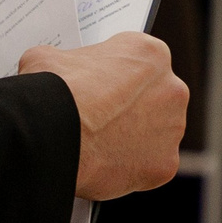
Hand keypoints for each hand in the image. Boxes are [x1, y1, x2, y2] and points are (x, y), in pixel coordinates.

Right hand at [17, 32, 187, 198]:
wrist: (55, 133)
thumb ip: (65, 60)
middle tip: (103, 119)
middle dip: (133, 109)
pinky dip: (133, 168)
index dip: (118, 77)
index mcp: (150, 53)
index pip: (140, 63)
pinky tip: (108, 165)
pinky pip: (152, 166)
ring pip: (157, 134)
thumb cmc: (56, 91)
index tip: (104, 88)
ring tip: (104, 144)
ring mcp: (172, 128)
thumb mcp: (49, 57)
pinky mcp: (166, 163)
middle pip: (155, 98)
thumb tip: (56, 70)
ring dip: (137, 138)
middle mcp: (171, 87)